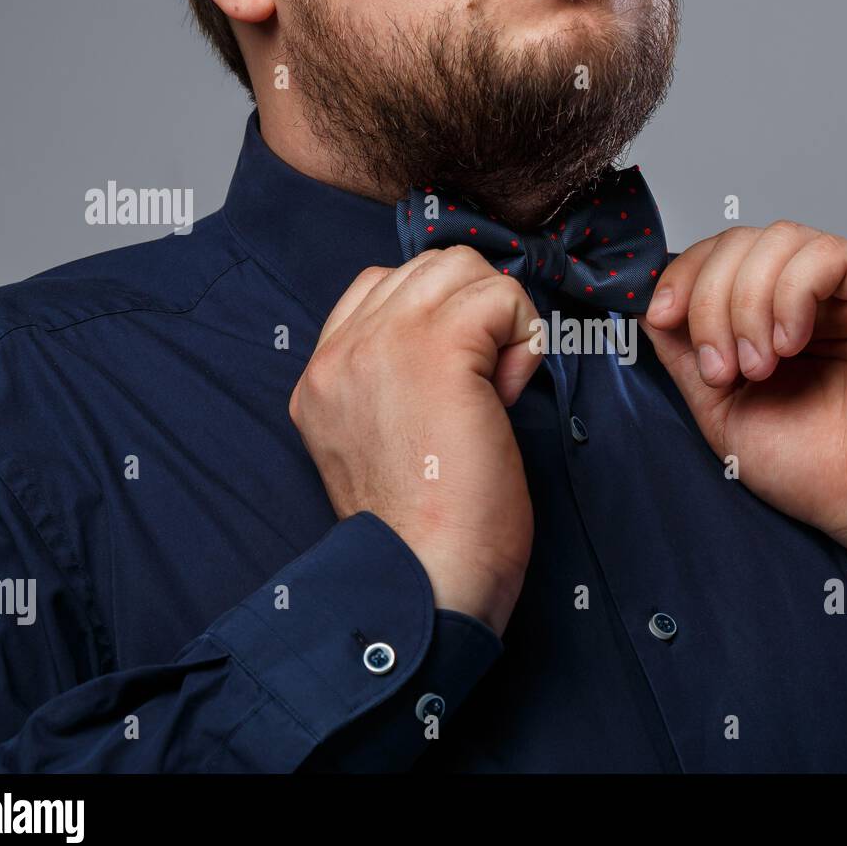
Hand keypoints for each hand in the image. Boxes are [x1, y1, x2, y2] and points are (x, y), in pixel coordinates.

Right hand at [288, 247, 541, 635]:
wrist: (423, 579)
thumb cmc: (426, 533)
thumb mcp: (382, 446)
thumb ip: (395, 385)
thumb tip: (465, 340)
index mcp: (323, 377)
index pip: (381, 287)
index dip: (440, 319)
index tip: (457, 387)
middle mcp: (341, 352)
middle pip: (427, 267)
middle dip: (473, 314)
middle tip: (485, 388)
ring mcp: (384, 343)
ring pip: (463, 267)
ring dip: (499, 319)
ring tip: (497, 387)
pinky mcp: (438, 351)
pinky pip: (501, 296)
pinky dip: (523, 336)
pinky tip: (510, 392)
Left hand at [640, 222, 846, 553]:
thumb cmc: (813, 469)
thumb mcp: (723, 409)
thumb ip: (686, 354)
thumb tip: (646, 306)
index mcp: (769, 314)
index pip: (717, 256)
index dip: (682, 276)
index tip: (661, 318)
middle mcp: (809, 293)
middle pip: (739, 242)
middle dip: (710, 300)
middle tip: (723, 369)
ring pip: (778, 240)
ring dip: (747, 303)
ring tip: (760, 368)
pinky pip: (825, 255)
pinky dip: (791, 295)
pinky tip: (791, 345)